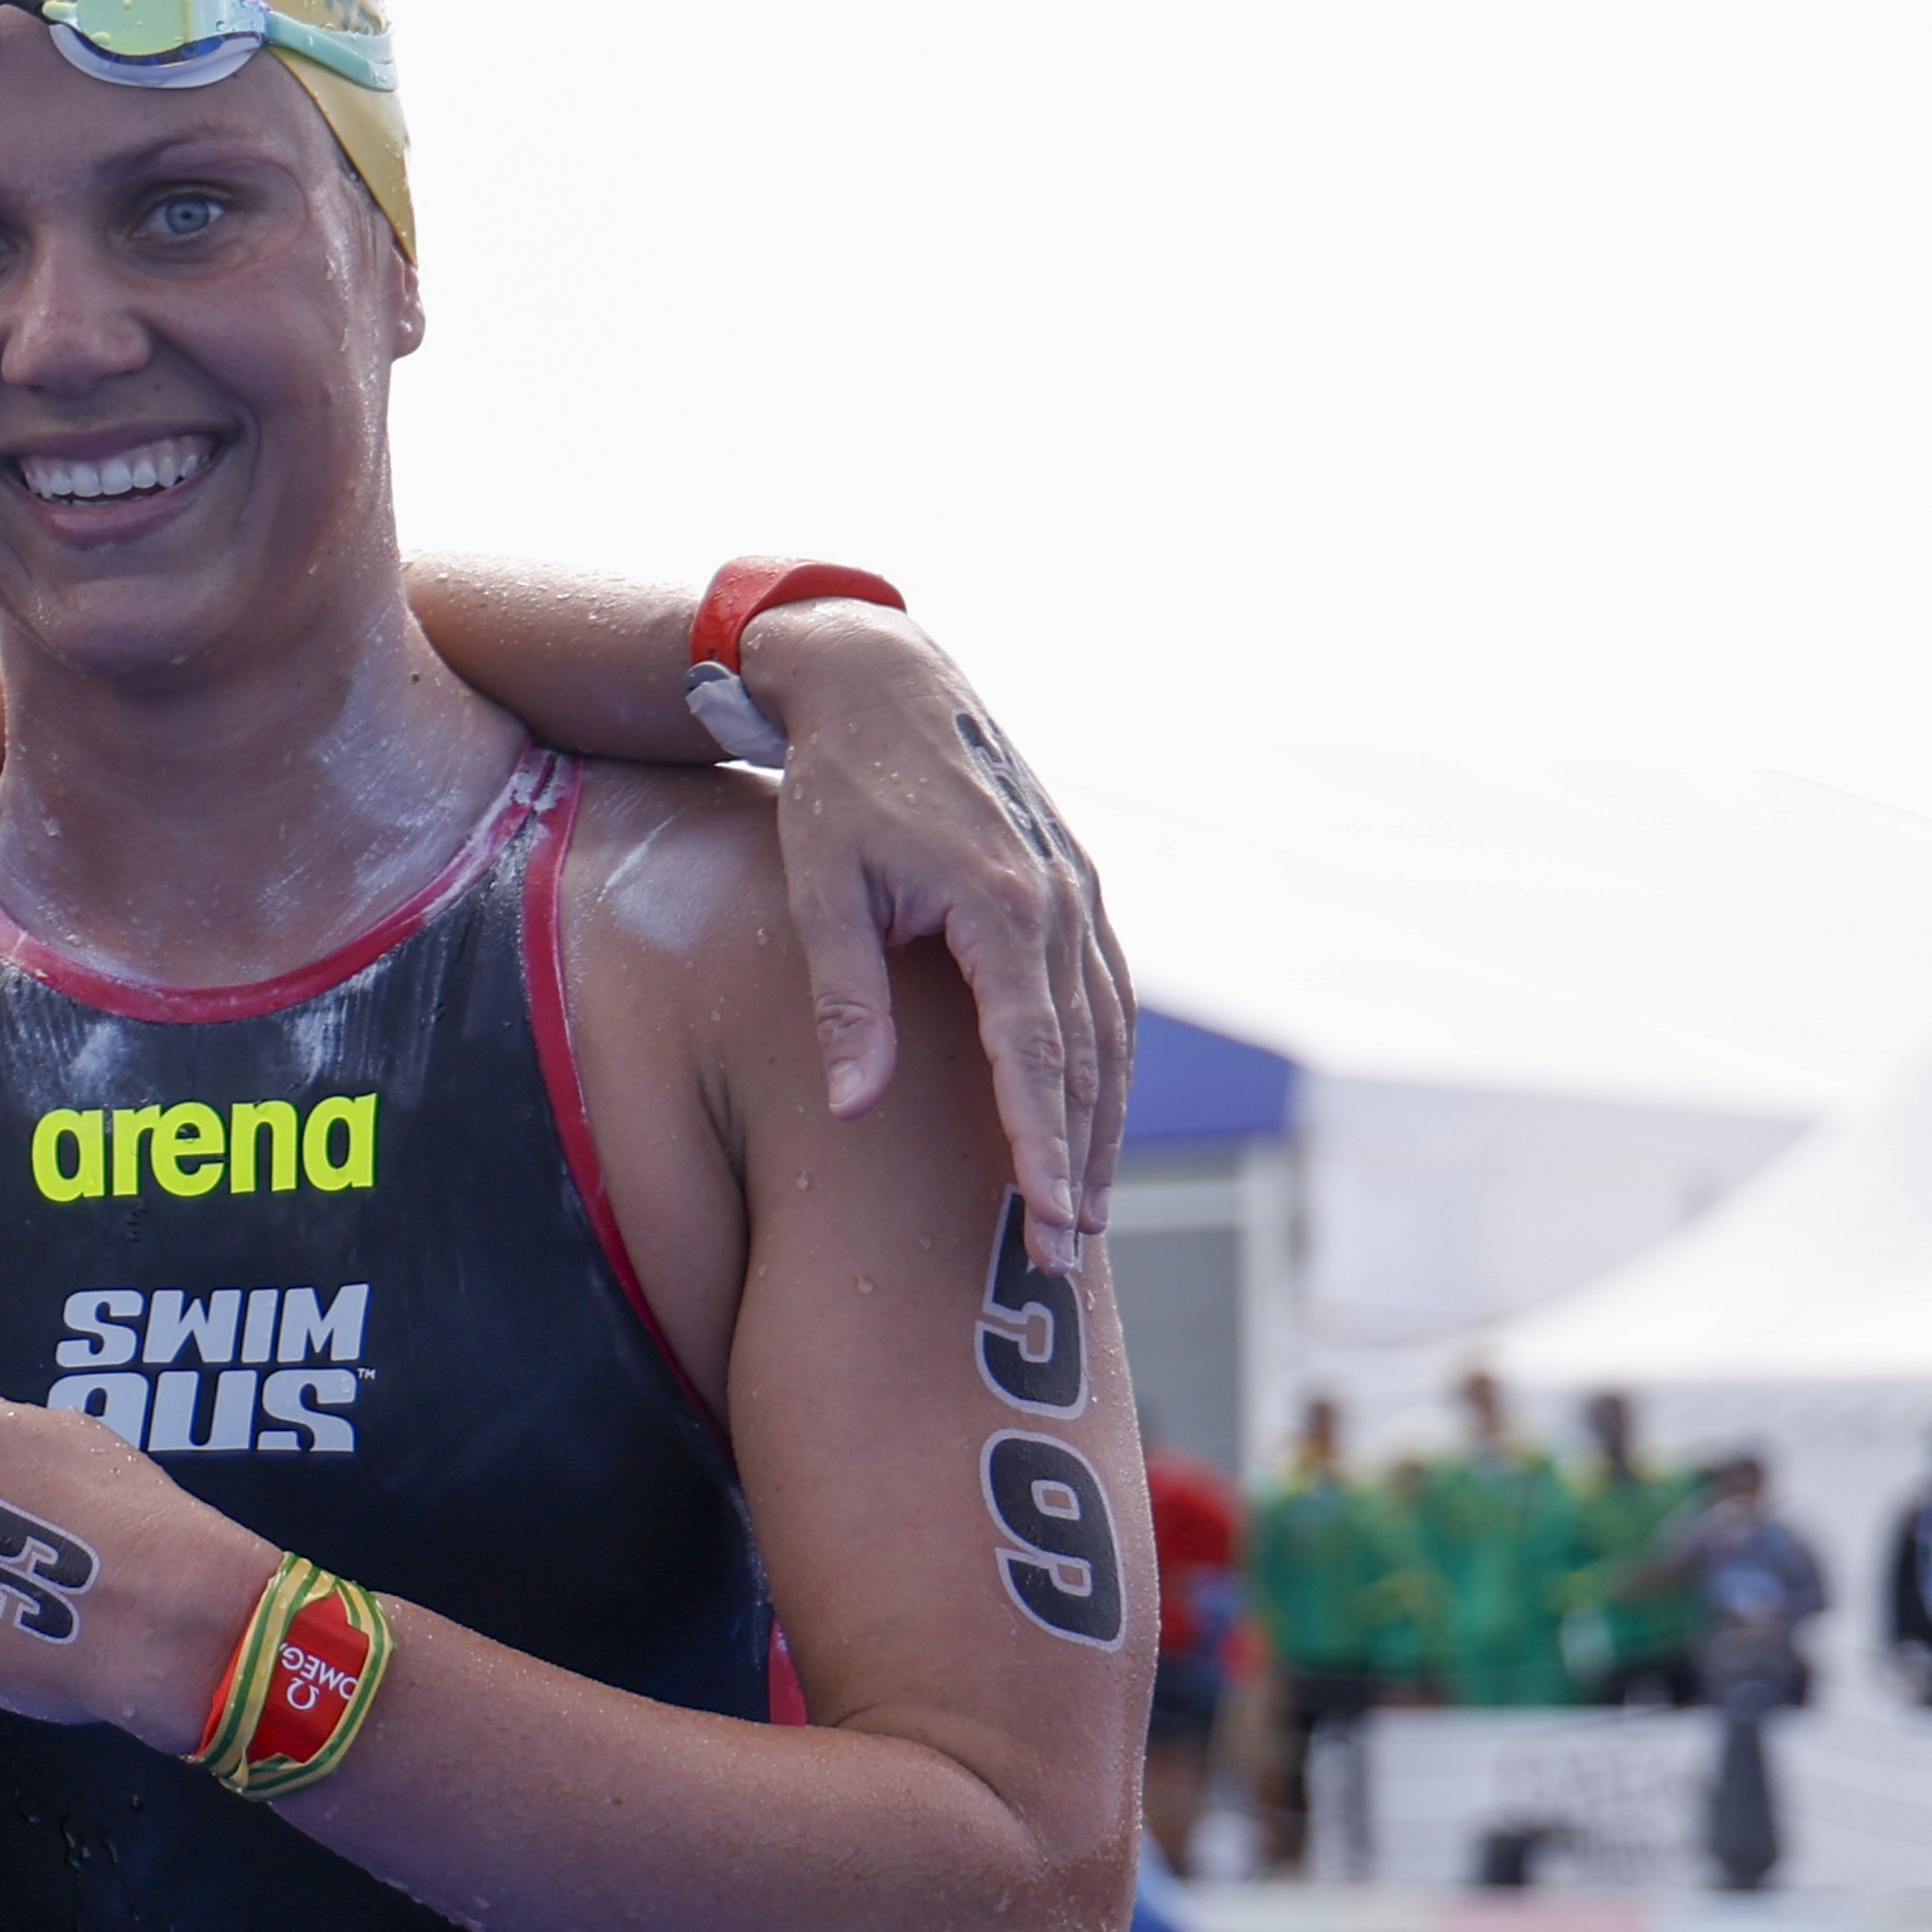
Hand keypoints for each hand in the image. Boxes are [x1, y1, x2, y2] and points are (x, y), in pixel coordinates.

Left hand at [737, 601, 1129, 1259]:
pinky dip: (1104, 1061)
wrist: (880, 681)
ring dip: (1104, 1120)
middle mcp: (1058, 900)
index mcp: (1000, 904)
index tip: (1051, 1219)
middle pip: (1086, 1056)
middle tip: (1064, 1249)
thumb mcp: (821, 889)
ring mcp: (1078, 890)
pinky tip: (1089, 1113)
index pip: (1033, 1053)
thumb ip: (846, 999)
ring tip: (1086, 1208)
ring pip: (1110, 1029)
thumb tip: (858, 1106)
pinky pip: (1106, 991)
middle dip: (1082, 1157)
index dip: (1043, 1144)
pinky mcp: (1074, 884)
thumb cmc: (835, 787)